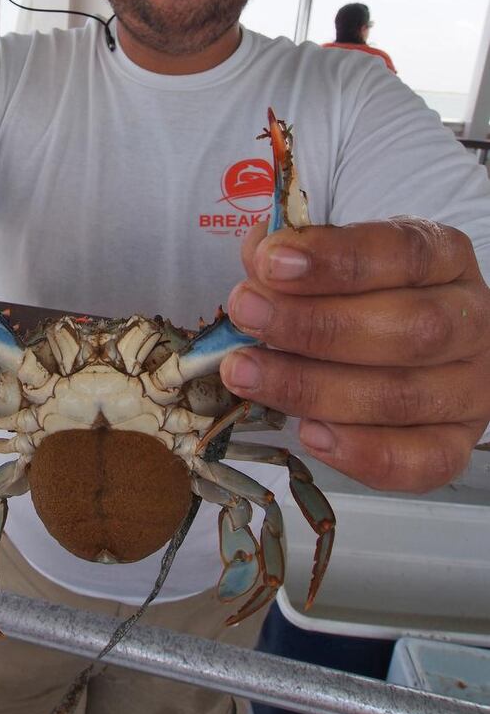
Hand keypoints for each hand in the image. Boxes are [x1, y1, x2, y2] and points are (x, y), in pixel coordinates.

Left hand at [220, 218, 489, 491]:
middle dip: (315, 326)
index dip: (336, 258)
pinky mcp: (457, 443)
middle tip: (246, 314)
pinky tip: (308, 432)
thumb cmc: (353, 294)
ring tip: (244, 373)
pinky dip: (361, 452)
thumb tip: (259, 259)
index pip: (403, 252)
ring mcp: (469, 387)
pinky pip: (421, 461)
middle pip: (409, 328)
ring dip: (311, 388)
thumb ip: (291, 253)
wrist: (393, 342)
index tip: (271, 263)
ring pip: (402, 396)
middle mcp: (470, 320)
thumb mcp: (327, 257)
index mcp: (445, 258)